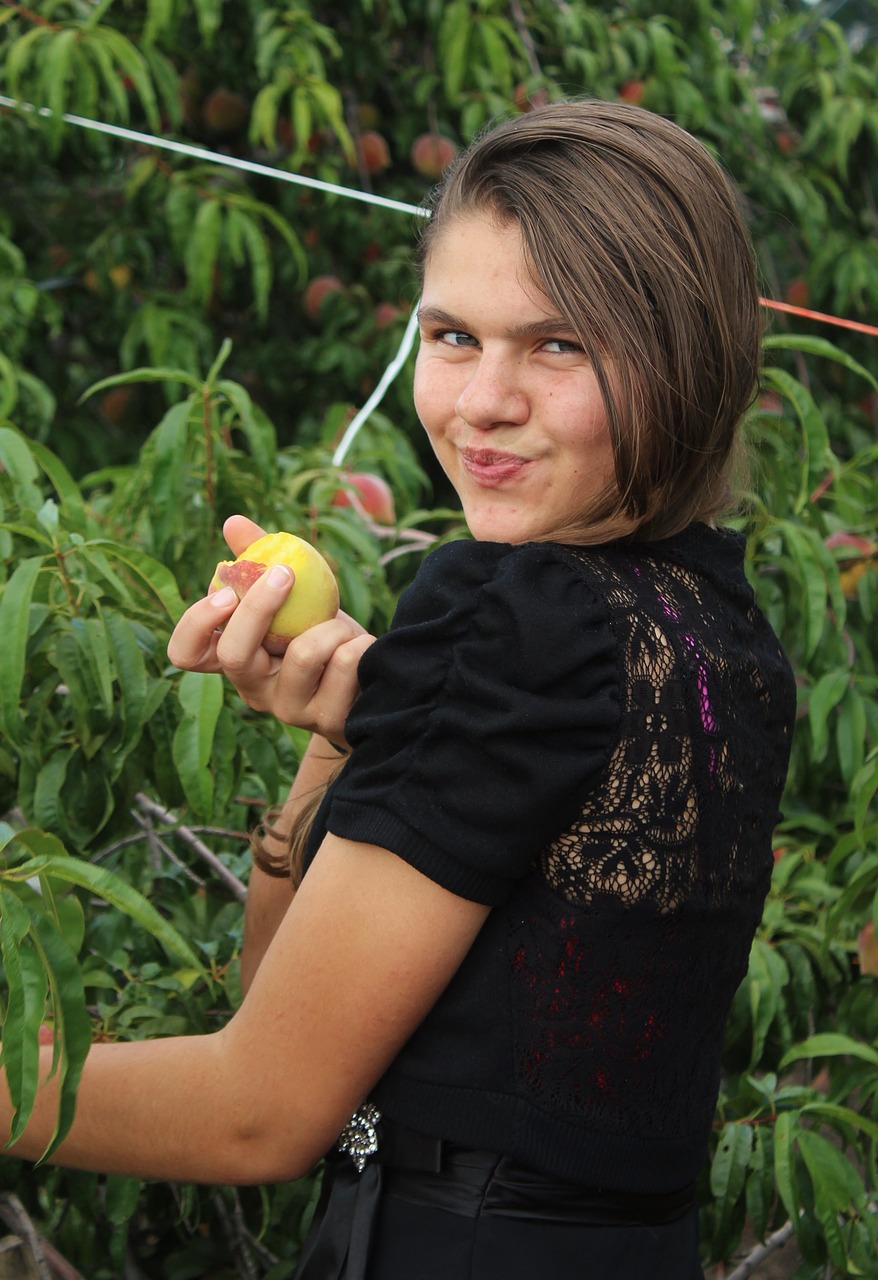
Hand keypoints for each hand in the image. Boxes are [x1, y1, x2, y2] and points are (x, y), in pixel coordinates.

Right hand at [167, 516, 374, 745]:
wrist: (371, 681)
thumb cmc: (320, 631)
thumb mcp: (292, 598)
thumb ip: (261, 559)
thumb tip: (232, 522)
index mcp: (235, 659)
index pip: (186, 653)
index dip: (196, 623)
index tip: (226, 592)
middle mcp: (253, 690)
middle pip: (234, 654)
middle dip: (260, 606)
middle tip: (285, 573)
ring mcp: (289, 709)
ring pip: (304, 654)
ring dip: (333, 626)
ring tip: (345, 628)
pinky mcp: (327, 720)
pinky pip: (344, 665)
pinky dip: (359, 643)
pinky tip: (362, 650)